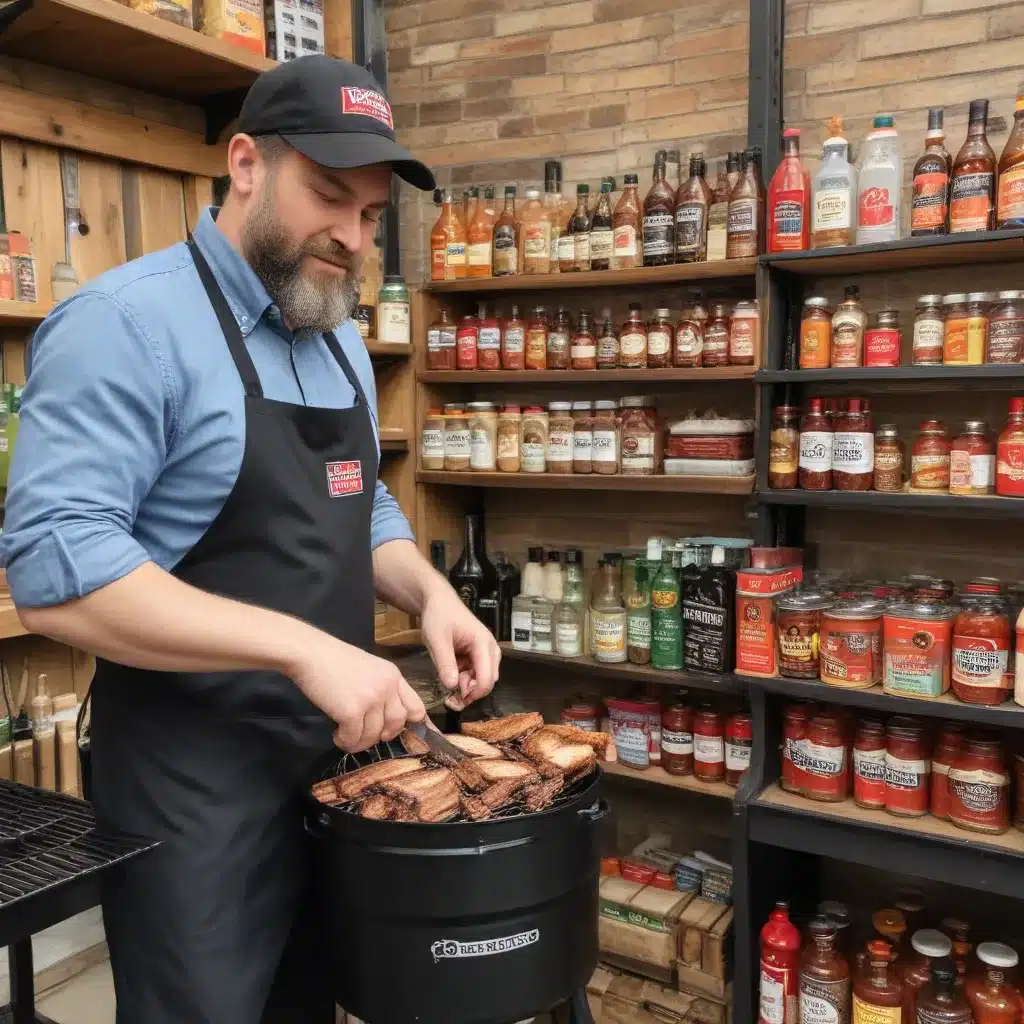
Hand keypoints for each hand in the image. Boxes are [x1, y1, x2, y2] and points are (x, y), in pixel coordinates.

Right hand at [288, 633, 425, 751]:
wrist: (310, 653)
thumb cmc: (334, 660)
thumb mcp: (370, 669)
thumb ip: (382, 688)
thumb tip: (384, 718)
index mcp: (394, 676)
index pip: (416, 708)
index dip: (409, 724)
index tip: (393, 730)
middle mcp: (387, 687)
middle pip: (397, 724)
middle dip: (382, 735)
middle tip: (367, 735)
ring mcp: (371, 699)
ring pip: (373, 735)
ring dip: (359, 742)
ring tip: (346, 736)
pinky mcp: (351, 711)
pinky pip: (353, 737)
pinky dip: (345, 741)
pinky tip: (337, 734)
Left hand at [419, 588, 500, 708]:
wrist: (437, 601)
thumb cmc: (438, 616)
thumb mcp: (436, 639)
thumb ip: (445, 662)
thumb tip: (452, 686)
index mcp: (483, 643)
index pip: (487, 678)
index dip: (472, 693)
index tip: (453, 699)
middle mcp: (489, 649)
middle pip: (488, 681)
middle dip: (470, 692)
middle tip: (449, 695)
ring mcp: (485, 651)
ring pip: (482, 679)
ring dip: (467, 686)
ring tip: (448, 681)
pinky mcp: (478, 654)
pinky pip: (476, 673)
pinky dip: (464, 679)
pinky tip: (451, 674)